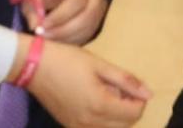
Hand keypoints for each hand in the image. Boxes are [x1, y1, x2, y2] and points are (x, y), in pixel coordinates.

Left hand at [21, 0, 108, 45]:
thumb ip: (33, 4)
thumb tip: (35, 26)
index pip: (76, 0)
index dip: (59, 17)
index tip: (42, 26)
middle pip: (86, 16)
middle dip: (63, 31)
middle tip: (44, 36)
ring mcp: (101, 1)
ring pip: (88, 27)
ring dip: (67, 38)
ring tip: (49, 39)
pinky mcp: (100, 15)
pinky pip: (89, 32)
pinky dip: (73, 40)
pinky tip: (59, 39)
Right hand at [23, 39, 149, 126]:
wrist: (33, 66)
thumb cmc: (68, 60)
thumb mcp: (99, 65)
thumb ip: (126, 80)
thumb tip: (149, 94)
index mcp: (100, 106)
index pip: (134, 114)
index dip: (139, 100)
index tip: (130, 85)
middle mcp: (90, 123)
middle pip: (125, 125)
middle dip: (129, 108)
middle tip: (120, 88)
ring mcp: (78, 127)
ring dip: (117, 116)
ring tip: (108, 93)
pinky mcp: (69, 126)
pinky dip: (102, 120)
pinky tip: (96, 101)